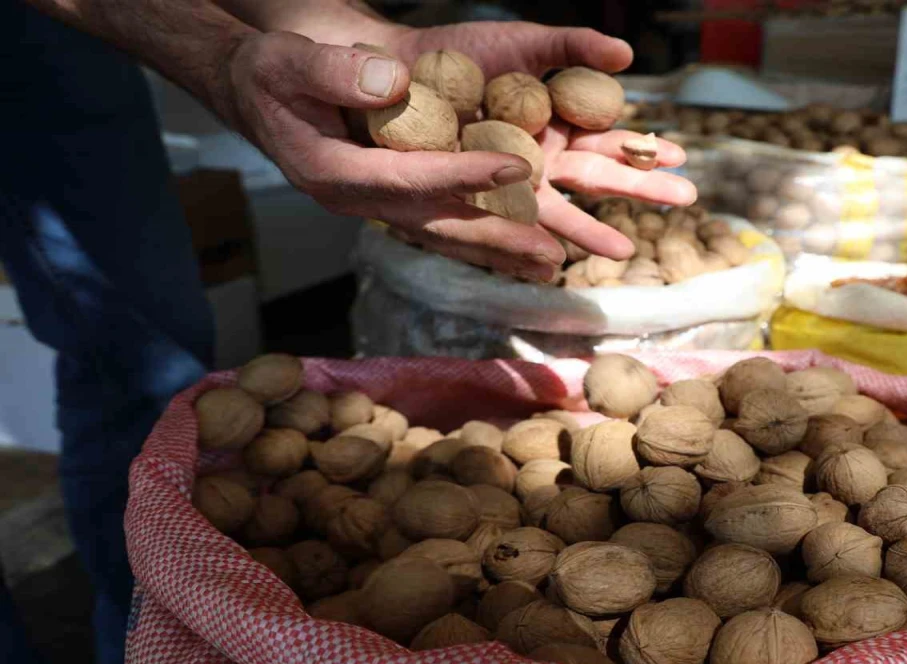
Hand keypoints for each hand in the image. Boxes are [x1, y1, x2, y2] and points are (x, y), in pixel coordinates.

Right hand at [222, 31, 565, 280]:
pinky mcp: (393, 197)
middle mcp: (358, 199)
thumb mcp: (285, 60)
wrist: (257, 92)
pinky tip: (524, 247)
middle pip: (435, 225)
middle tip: (551, 252)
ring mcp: (377, 203)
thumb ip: (334, 71)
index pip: (407, 178)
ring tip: (552, 263)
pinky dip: (484, 236)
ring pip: (445, 232)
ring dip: (499, 250)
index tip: (514, 166)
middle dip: (495, 239)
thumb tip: (393, 82)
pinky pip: (444, 222)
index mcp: (330, 171)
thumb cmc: (269, 72)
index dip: (462, 174)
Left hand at [380, 22, 696, 263]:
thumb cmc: (461, 51)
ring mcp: (507, 183)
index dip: (644, 149)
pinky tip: (554, 264)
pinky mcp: (472, 199)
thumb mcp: (525, 43)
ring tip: (624, 249)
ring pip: (557, 210)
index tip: (680, 155)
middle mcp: (539, 158)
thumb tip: (627, 54)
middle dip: (640, 190)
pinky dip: (530, 246)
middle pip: (597, 178)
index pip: (611, 141)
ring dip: (591, 229)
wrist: (392, 65)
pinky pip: (507, 225)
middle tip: (686, 198)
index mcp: (557, 124)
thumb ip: (573, 47)